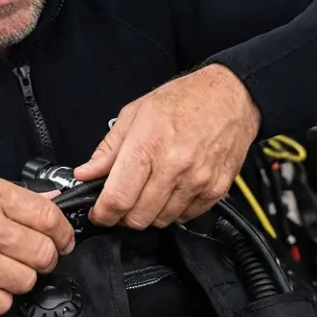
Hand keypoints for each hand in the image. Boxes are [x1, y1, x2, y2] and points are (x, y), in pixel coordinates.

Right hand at [0, 173, 74, 316]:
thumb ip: (12, 196)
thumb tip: (52, 201)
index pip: (47, 216)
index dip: (63, 232)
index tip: (62, 240)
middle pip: (42, 253)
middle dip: (44, 258)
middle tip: (32, 258)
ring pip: (26, 281)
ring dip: (20, 279)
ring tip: (2, 271)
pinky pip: (0, 304)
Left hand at [73, 64, 260, 228]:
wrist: (231, 96)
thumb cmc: (184, 99)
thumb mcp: (135, 113)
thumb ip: (108, 148)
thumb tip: (85, 173)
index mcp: (148, 145)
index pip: (118, 197)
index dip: (103, 213)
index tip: (100, 213)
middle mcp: (174, 166)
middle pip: (138, 217)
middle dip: (124, 216)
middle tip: (123, 202)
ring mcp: (197, 180)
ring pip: (162, 220)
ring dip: (150, 213)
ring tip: (150, 191)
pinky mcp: (216, 189)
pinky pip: (187, 217)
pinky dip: (175, 211)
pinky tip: (172, 191)